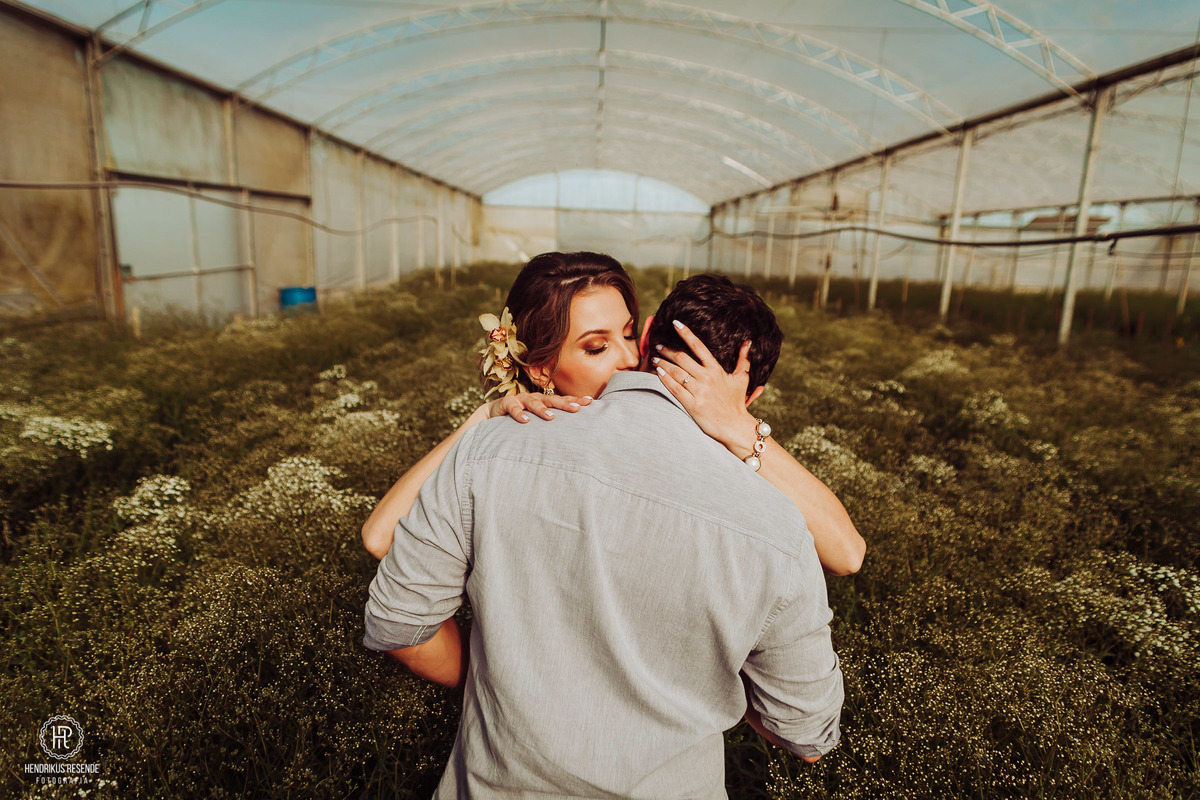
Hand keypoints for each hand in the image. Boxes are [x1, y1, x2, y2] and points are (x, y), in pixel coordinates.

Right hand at [483, 392, 591, 422]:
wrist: (493, 414)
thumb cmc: (521, 417)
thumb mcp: (537, 420)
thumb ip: (551, 424)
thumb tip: (572, 434)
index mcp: (544, 401)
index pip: (562, 400)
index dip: (575, 399)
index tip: (590, 402)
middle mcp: (535, 398)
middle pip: (552, 400)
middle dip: (565, 403)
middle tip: (577, 408)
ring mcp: (521, 399)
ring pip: (534, 403)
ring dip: (543, 410)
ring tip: (551, 418)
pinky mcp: (507, 403)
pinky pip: (514, 409)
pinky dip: (519, 414)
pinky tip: (526, 421)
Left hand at [653, 321, 757, 457]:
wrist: (734, 426)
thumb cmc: (736, 402)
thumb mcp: (742, 378)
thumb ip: (743, 359)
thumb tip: (748, 342)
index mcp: (716, 369)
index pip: (699, 346)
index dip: (686, 333)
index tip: (675, 324)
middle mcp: (706, 378)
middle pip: (682, 358)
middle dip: (668, 350)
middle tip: (658, 345)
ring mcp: (699, 391)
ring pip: (676, 372)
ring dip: (663, 363)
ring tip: (654, 357)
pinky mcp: (692, 404)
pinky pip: (675, 388)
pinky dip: (664, 379)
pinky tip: (657, 372)